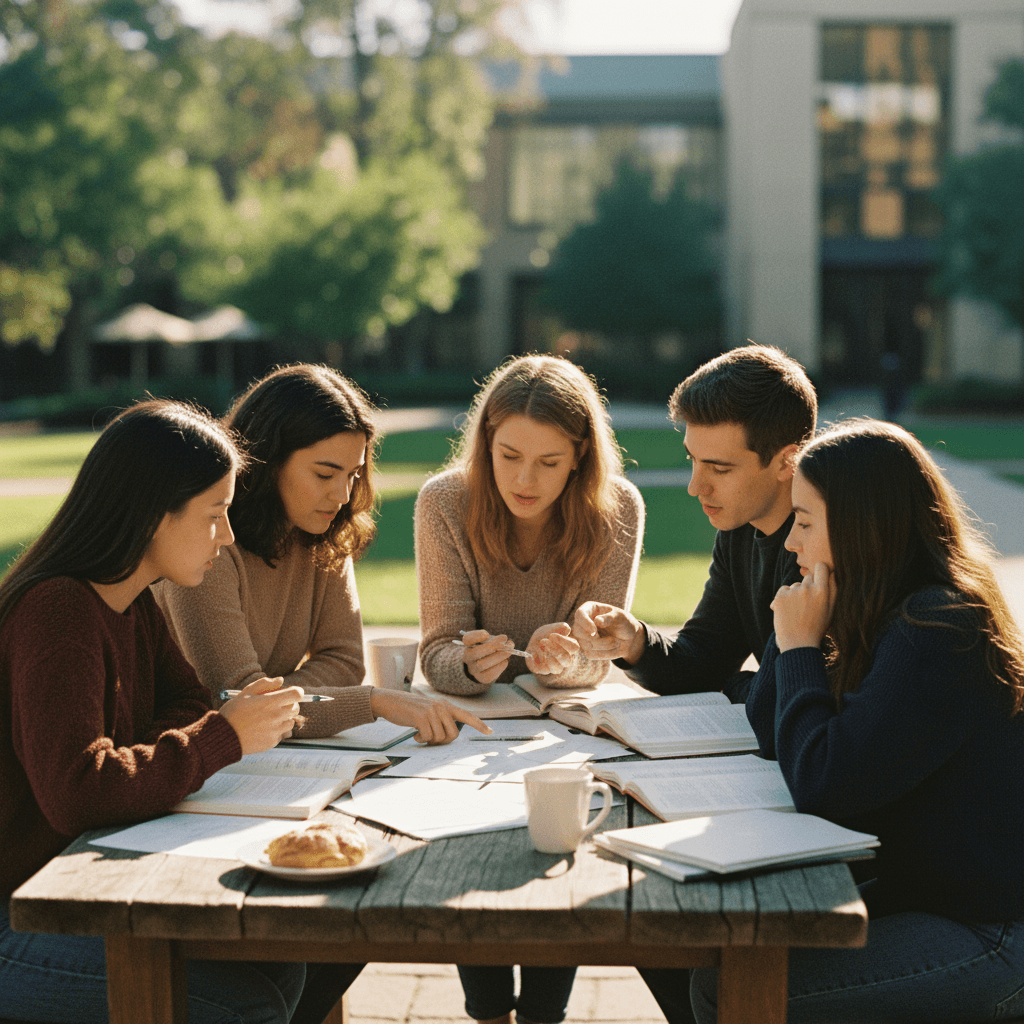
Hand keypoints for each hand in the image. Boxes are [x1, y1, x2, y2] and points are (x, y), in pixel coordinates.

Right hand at [218, 677, 303, 754]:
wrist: (223, 737)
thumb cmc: (233, 712)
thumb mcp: (246, 692)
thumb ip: (264, 684)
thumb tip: (280, 680)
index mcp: (271, 702)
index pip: (297, 694)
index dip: (296, 692)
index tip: (290, 693)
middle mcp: (276, 716)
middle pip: (296, 708)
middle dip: (289, 704)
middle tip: (276, 706)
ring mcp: (275, 730)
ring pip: (291, 722)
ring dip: (284, 719)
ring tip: (268, 718)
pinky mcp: (272, 742)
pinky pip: (282, 734)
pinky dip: (277, 731)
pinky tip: (263, 729)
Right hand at [370, 688, 491, 743]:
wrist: (389, 701)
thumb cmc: (409, 710)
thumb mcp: (428, 711)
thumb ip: (441, 719)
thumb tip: (450, 735)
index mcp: (445, 705)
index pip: (467, 716)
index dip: (479, 725)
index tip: (490, 732)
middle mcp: (442, 707)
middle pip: (453, 734)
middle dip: (442, 741)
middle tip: (430, 738)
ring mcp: (432, 711)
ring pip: (440, 737)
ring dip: (429, 740)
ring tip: (420, 733)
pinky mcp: (422, 717)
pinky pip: (427, 737)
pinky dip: (420, 739)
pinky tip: (414, 733)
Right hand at [460, 628, 513, 684]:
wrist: (483, 665)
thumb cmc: (488, 649)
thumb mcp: (489, 641)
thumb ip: (495, 639)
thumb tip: (508, 643)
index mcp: (468, 645)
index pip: (467, 639)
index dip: (476, 636)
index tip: (487, 634)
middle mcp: (467, 658)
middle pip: (476, 653)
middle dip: (493, 646)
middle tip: (506, 641)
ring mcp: (473, 669)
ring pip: (483, 664)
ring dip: (499, 656)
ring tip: (510, 650)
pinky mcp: (482, 678)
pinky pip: (491, 673)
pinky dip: (501, 665)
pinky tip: (505, 660)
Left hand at [524, 622, 578, 675]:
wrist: (534, 641)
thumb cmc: (547, 634)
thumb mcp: (553, 628)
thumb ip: (560, 627)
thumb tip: (567, 629)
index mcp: (570, 647)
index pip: (574, 648)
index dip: (563, 641)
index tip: (552, 635)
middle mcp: (565, 660)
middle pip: (566, 660)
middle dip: (555, 650)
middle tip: (544, 641)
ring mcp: (555, 667)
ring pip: (557, 669)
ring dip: (547, 656)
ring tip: (540, 646)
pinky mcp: (544, 671)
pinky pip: (542, 670)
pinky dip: (536, 660)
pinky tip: (532, 653)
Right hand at [572, 602, 644, 664]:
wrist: (630, 639)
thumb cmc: (624, 623)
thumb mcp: (620, 617)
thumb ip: (609, 618)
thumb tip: (597, 621)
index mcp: (589, 609)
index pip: (580, 614)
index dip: (585, 623)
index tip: (594, 632)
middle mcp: (582, 622)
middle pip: (578, 632)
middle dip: (596, 639)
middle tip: (613, 639)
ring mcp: (583, 637)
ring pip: (585, 645)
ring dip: (603, 646)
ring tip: (616, 642)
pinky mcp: (587, 649)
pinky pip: (590, 654)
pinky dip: (603, 653)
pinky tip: (612, 648)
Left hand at [771, 562, 835, 651]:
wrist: (797, 643)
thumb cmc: (817, 627)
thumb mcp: (831, 610)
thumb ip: (833, 590)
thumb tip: (833, 573)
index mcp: (823, 591)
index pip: (822, 567)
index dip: (821, 570)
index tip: (820, 576)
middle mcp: (808, 588)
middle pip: (808, 578)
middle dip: (809, 587)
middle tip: (808, 605)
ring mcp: (793, 592)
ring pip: (795, 585)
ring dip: (796, 594)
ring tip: (798, 612)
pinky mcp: (780, 596)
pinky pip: (784, 589)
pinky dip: (785, 598)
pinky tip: (789, 611)